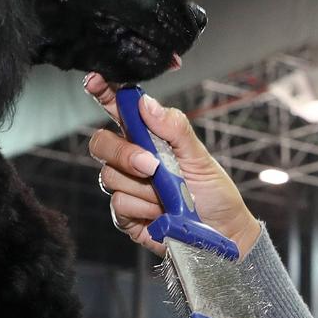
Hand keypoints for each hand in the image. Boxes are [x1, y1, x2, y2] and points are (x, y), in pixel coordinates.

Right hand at [82, 74, 260, 256]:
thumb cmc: (214, 193)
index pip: (118, 110)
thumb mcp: (200, 156)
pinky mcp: (126, 215)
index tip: (95, 82)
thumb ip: (174, 129)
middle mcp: (131, 159)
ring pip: (110, 177)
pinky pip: (119, 205)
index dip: (103, 92)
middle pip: (101, 144)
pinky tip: (161, 214)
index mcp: (148, 137)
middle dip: (123, 153)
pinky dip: (143, 209)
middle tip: (152, 165)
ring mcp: (126, 187)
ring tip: (170, 198)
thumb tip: (145, 103)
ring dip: (144, 189)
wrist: (222, 236)